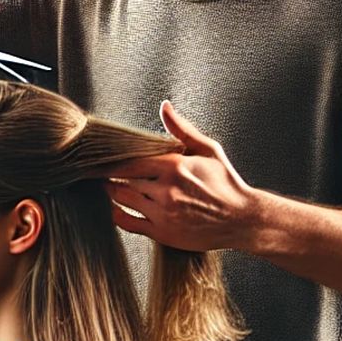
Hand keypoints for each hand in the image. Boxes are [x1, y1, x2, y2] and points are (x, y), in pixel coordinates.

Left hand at [104, 101, 267, 253]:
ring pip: (122, 199)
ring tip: (108, 185)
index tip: (106, 155)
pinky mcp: (163, 233)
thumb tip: (164, 107)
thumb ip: (182, 130)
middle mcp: (167, 190)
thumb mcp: (209, 151)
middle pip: (123, 178)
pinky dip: (116, 214)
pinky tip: (116, 207)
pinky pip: (128, 223)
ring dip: (112, 191)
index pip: (132, 159)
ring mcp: (163, 213)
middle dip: (110, 173)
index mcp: (176, 166)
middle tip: (99, 170)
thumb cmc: (226, 183)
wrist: (243, 220)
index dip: (115, 157)